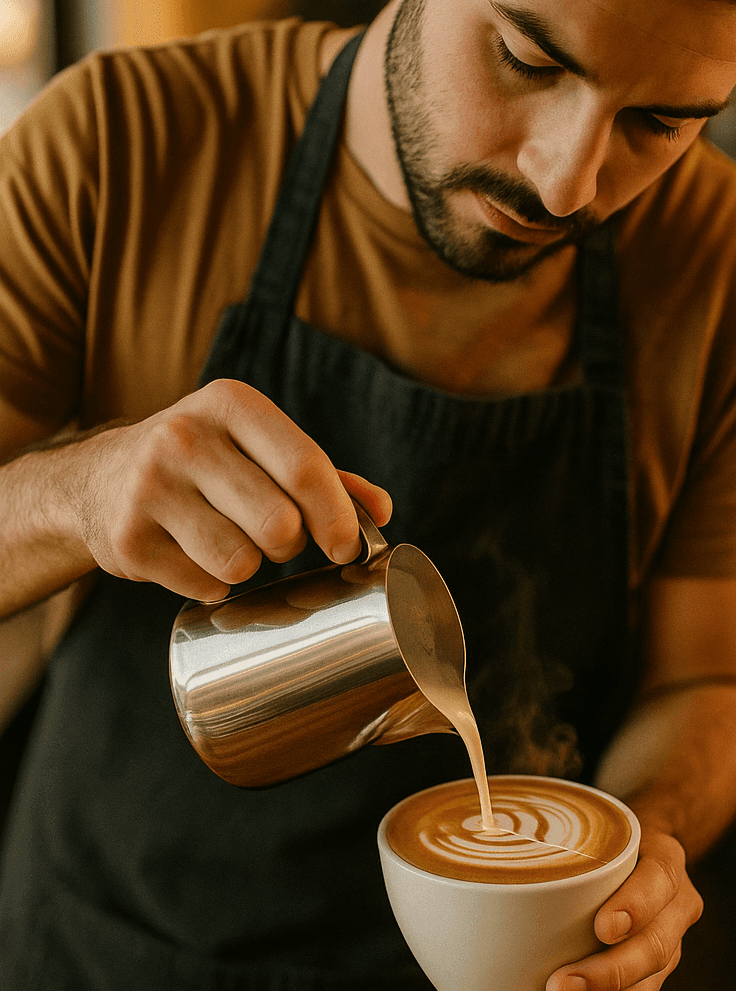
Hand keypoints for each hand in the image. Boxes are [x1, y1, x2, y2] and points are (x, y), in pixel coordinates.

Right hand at [63, 378, 391, 600]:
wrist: (99, 479)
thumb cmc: (205, 463)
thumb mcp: (258, 447)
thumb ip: (323, 475)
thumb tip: (381, 510)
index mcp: (230, 404)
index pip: (306, 468)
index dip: (337, 518)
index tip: (345, 545)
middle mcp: (184, 437)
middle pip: (279, 525)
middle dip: (289, 544)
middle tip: (273, 538)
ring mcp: (149, 488)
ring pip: (241, 562)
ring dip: (249, 567)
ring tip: (230, 543)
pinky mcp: (128, 540)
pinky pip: (205, 586)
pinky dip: (212, 584)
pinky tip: (193, 557)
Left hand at [515, 824, 701, 990]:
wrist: (645, 855)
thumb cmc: (606, 840)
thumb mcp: (595, 824)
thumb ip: (558, 836)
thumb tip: (480, 835)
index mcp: (665, 864)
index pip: (659, 882)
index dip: (636, 906)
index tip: (603, 926)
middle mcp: (675, 910)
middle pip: (652, 950)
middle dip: (603, 976)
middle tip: (557, 989)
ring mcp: (666, 948)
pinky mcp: (649, 978)